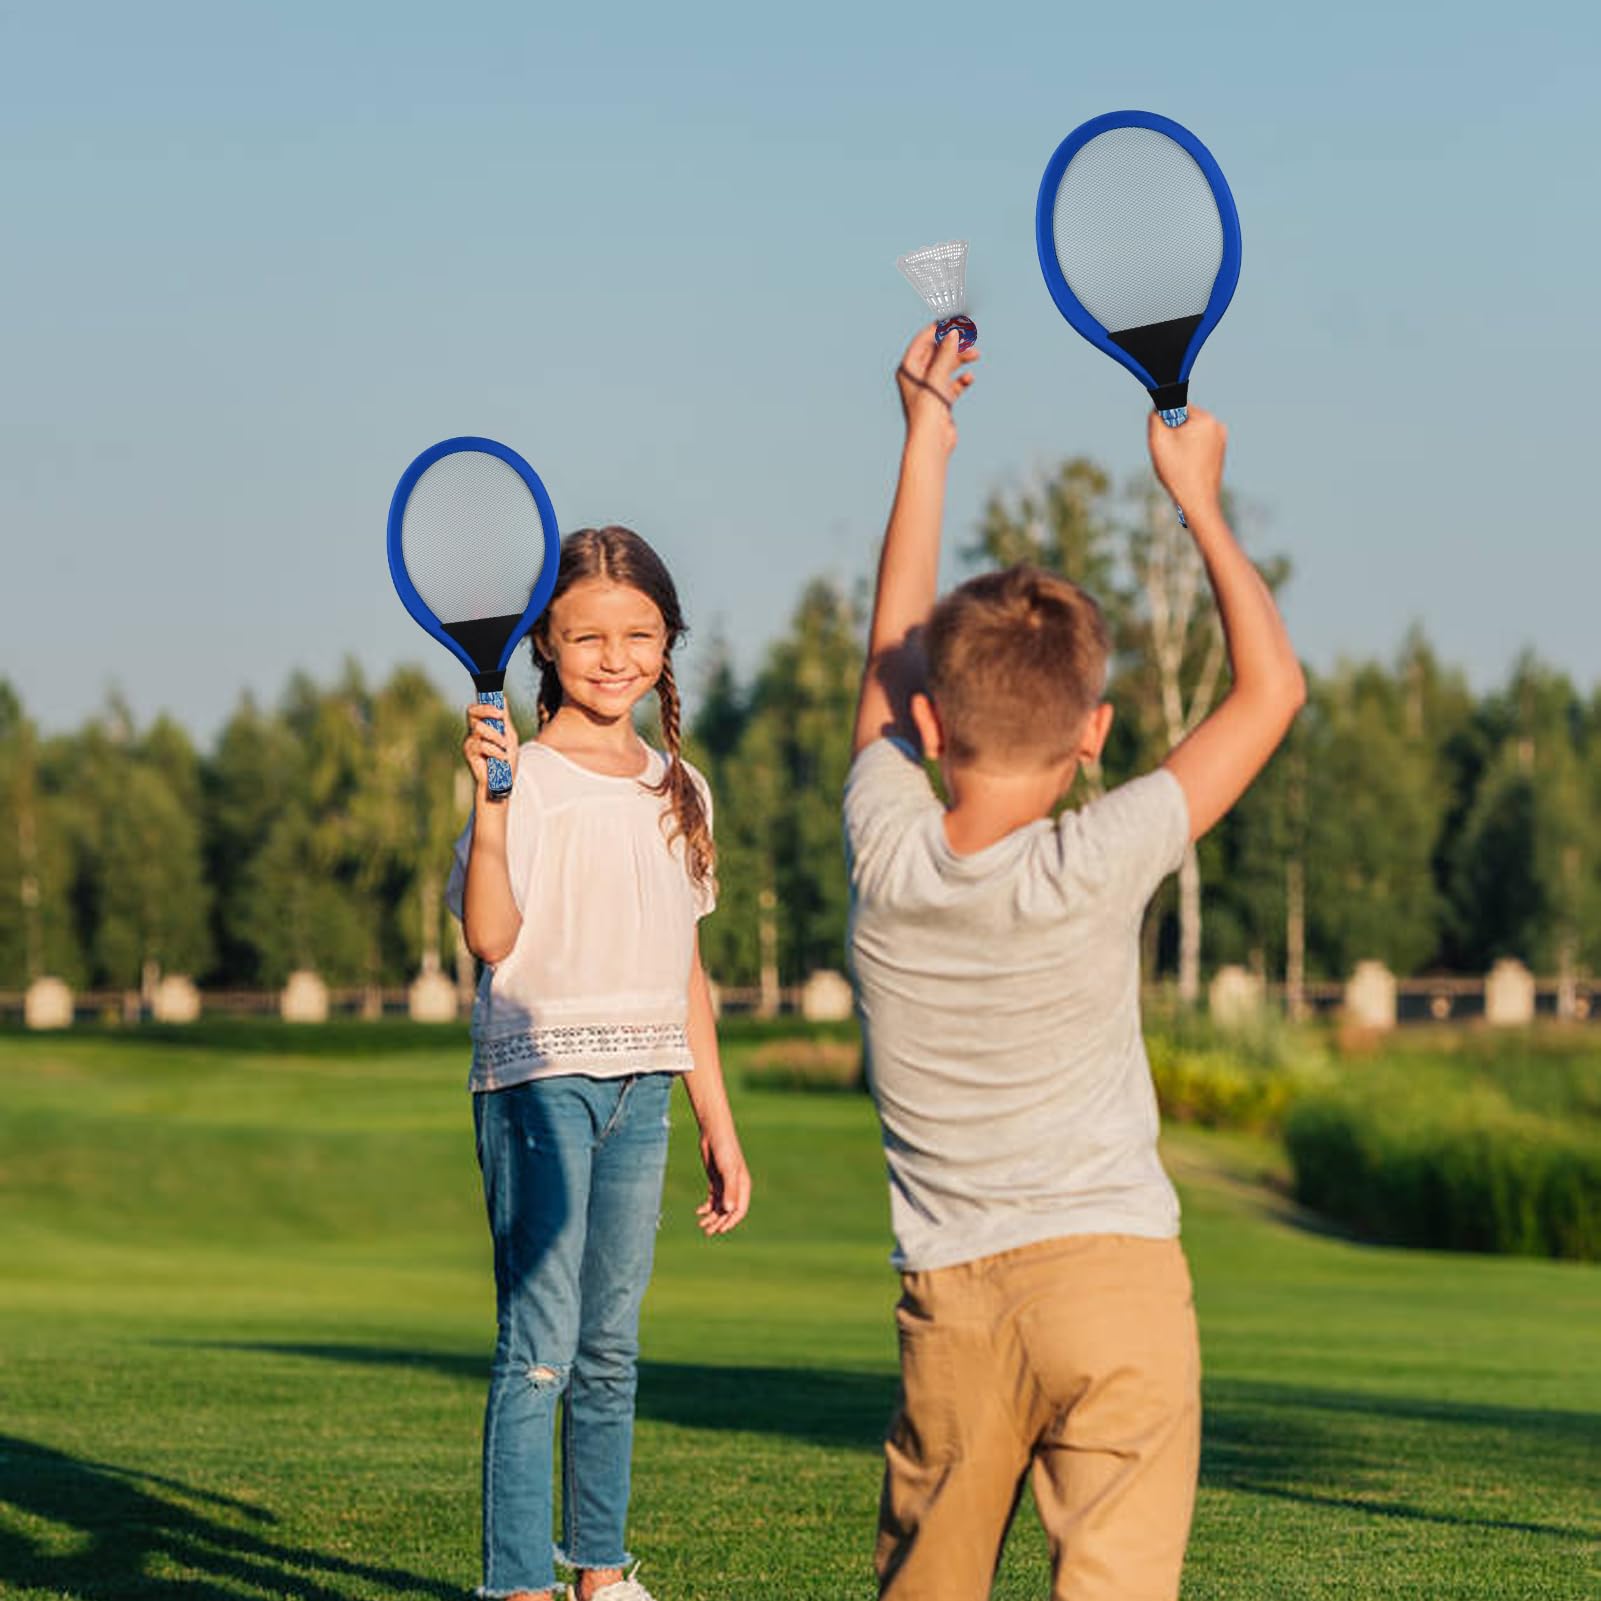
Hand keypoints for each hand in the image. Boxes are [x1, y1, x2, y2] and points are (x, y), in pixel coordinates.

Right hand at [462, 702, 517, 802]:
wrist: (502, 782)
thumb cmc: (505, 759)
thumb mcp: (509, 736)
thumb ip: (505, 719)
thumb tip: (503, 698)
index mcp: (484, 726)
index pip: (477, 708)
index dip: (485, 704)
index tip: (500, 709)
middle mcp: (474, 731)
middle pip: (471, 711)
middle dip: (487, 711)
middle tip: (500, 717)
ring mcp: (470, 742)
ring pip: (479, 727)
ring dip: (496, 736)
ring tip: (503, 747)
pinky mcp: (468, 753)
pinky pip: (481, 744)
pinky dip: (495, 750)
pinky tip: (501, 757)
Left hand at [695, 1125, 750, 1236]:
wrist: (714, 1133)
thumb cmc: (725, 1149)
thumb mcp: (727, 1170)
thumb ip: (729, 1190)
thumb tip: (729, 1210)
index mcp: (743, 1185)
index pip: (740, 1209)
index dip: (731, 1221)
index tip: (720, 1230)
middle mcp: (735, 1186)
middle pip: (729, 1210)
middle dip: (719, 1222)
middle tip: (707, 1232)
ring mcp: (725, 1184)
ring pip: (720, 1206)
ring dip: (712, 1216)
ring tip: (701, 1225)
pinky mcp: (715, 1180)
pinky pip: (713, 1198)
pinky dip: (707, 1206)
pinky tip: (699, 1211)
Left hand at [894, 323, 977, 451]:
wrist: (931, 442)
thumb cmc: (927, 410)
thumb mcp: (937, 377)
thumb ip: (946, 353)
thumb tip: (953, 331)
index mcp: (908, 369)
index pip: (923, 341)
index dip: (939, 329)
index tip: (956, 320)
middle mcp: (917, 377)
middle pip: (937, 351)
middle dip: (953, 343)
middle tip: (970, 336)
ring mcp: (930, 389)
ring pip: (947, 365)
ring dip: (961, 358)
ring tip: (976, 355)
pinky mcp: (941, 401)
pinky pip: (954, 383)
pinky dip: (962, 379)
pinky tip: (969, 379)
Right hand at [1147, 407, 1226, 520]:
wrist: (1198, 501)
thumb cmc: (1178, 472)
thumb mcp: (1158, 441)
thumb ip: (1155, 417)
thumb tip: (1158, 408)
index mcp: (1205, 419)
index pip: (1177, 407)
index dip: (1166, 423)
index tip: (1166, 442)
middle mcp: (1217, 425)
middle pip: (1185, 421)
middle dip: (1174, 435)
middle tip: (1171, 455)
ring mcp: (1221, 440)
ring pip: (1191, 434)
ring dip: (1181, 445)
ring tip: (1180, 464)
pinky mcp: (1220, 453)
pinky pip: (1199, 445)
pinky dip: (1189, 454)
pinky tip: (1187, 468)